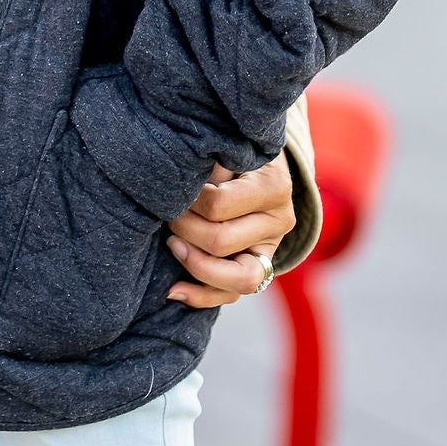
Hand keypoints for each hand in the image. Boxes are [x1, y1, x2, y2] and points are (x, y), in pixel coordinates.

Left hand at [165, 151, 293, 312]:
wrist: (255, 168)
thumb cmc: (231, 155)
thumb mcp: (224, 149)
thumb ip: (206, 162)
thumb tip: (174, 182)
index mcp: (274, 187)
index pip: (217, 205)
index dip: (187, 201)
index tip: (172, 189)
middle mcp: (279, 222)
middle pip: (221, 242)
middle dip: (183, 229)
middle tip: (166, 214)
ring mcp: (271, 250)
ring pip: (238, 279)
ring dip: (194, 263)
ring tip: (171, 244)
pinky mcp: (258, 271)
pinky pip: (231, 296)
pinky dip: (200, 296)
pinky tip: (173, 289)